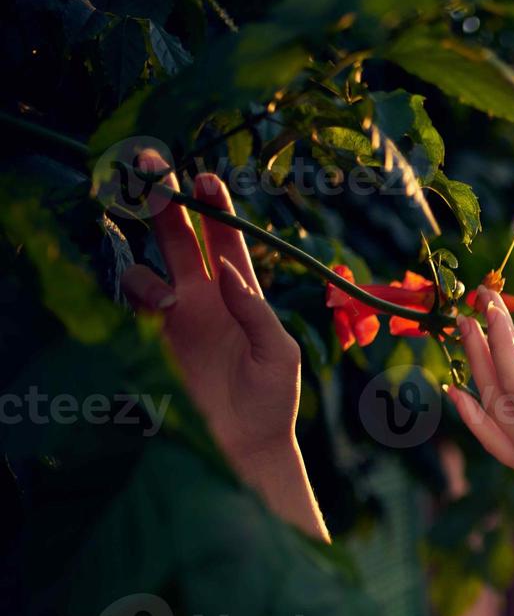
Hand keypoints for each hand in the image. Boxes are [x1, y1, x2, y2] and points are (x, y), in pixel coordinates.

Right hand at [119, 150, 301, 472]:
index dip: (214, 209)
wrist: (245, 449)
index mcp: (239, 296)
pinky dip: (141, 298)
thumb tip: (228, 274)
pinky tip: (161, 308)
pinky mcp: (150, 344)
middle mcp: (202, 301)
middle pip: (178, 241)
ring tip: (173, 297)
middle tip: (151, 167)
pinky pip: (131, 308)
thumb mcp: (280, 352)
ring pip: (147, 272)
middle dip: (163, 203)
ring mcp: (173, 321)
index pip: (224, 242)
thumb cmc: (272, 401)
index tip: (206, 179)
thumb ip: (256, 311)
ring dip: (153, 271)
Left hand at [446, 287, 513, 557]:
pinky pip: (489, 437)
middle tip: (478, 299)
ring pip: (490, 405)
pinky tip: (457, 393)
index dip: (503, 340)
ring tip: (465, 328)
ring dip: (475, 364)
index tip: (496, 306)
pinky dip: (469, 413)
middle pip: (496, 385)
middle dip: (484, 339)